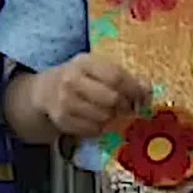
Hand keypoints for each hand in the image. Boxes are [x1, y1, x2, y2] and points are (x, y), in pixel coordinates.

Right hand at [32, 53, 147, 138]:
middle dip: (125, 106)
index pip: (116, 77)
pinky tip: (95, 118)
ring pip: (104, 117)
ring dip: (112, 117)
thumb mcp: (98, 68)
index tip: (143, 97)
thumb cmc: (81, 77)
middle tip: (127, 107)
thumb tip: (147, 92)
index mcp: (84, 63)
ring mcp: (64, 102)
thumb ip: (125, 77)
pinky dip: (100, 127)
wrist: (45, 90)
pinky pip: (93, 129)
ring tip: (109, 111)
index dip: (135, 90)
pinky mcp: (62, 120)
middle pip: (111, 98)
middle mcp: (71, 81)